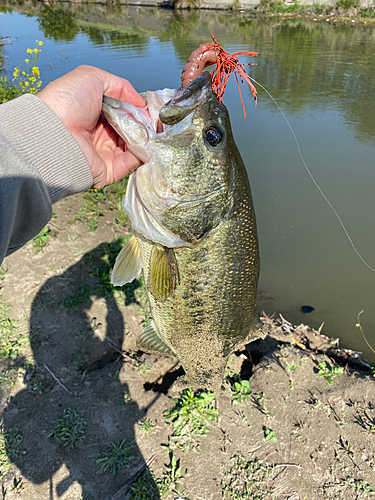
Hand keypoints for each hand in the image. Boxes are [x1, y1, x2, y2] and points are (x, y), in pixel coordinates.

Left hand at [38, 65, 145, 188]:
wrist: (52, 132)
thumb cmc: (66, 101)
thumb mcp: (92, 78)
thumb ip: (120, 85)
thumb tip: (141, 103)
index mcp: (95, 114)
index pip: (123, 113)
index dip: (139, 110)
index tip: (153, 108)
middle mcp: (100, 135)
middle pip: (131, 130)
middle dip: (145, 124)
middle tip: (158, 120)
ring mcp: (104, 154)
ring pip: (134, 146)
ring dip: (146, 138)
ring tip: (155, 130)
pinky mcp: (108, 171)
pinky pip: (131, 163)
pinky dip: (143, 153)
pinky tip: (150, 142)